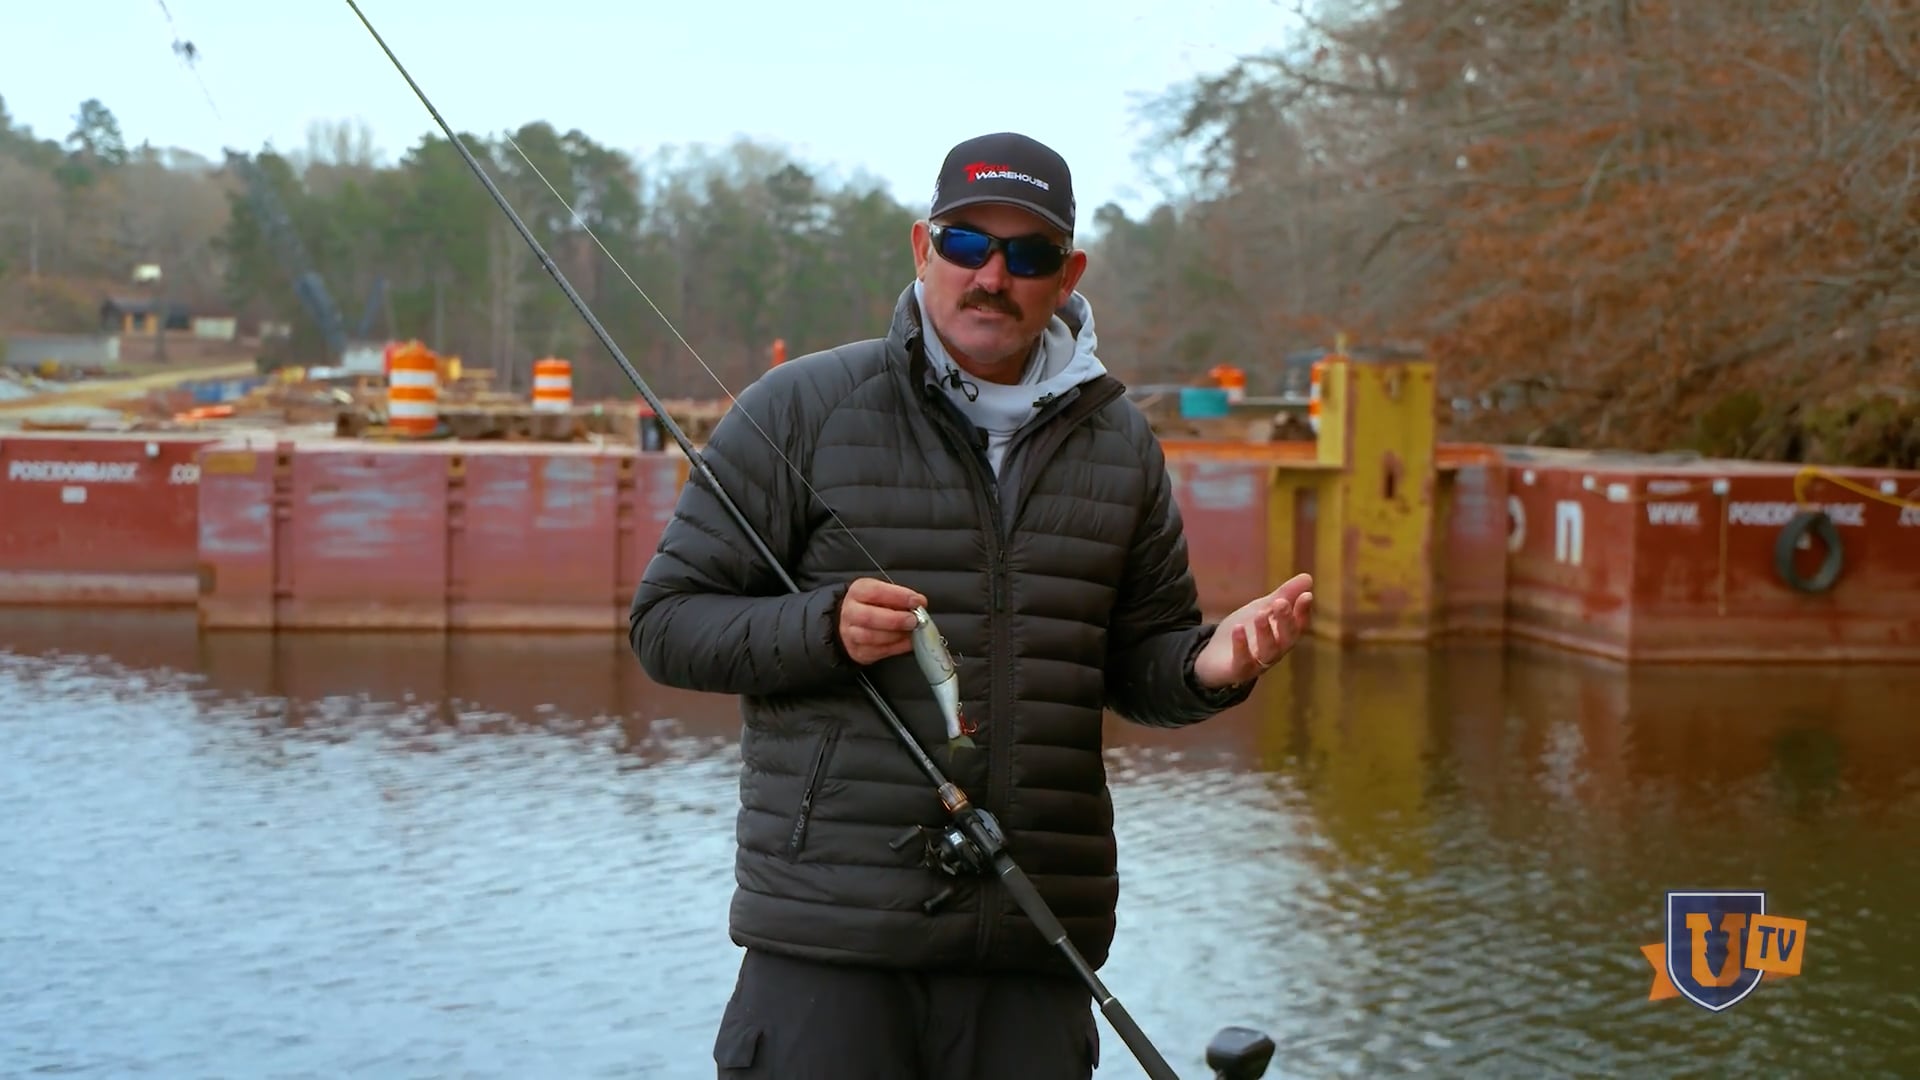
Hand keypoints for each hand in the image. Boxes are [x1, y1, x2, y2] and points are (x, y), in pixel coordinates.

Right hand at [837, 577, 926, 664]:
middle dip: (896, 620)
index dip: (898, 596)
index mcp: (858, 591)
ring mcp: (850, 633)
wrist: (855, 623)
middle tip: (914, 620)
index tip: (916, 601)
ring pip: (871, 637)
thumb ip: (901, 597)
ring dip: (896, 636)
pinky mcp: (858, 651)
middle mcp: (850, 612)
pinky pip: (878, 652)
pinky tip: (908, 642)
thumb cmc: (874, 606)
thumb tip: (919, 603)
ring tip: (911, 632)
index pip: (875, 592)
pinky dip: (897, 647)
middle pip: (869, 617)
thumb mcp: (885, 593)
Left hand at [1191, 573, 1313, 688]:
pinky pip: (1243, 661)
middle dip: (1286, 620)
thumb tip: (1308, 577)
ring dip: (1266, 632)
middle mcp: (1275, 651)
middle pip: (1287, 638)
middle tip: (1280, 602)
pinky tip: (1238, 628)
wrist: (1214, 657)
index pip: (1299, 624)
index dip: (1303, 611)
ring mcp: (1258, 663)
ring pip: (1268, 651)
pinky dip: (1241, 645)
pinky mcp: (1239, 670)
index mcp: (1283, 635)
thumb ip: (1283, 595)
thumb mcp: (1262, 609)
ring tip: (1260, 614)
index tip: (1306, 595)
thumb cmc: (1245, 632)